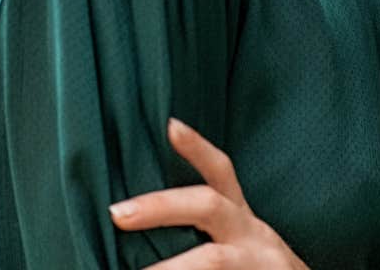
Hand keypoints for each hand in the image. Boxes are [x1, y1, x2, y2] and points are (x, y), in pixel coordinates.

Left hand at [108, 116, 308, 268]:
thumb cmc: (262, 269)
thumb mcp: (242, 241)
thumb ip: (209, 227)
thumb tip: (136, 216)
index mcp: (242, 219)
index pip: (221, 173)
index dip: (197, 148)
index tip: (171, 125)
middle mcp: (253, 235)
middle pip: (208, 206)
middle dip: (160, 206)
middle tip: (117, 213)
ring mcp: (258, 264)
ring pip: (212, 259)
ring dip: (169, 268)